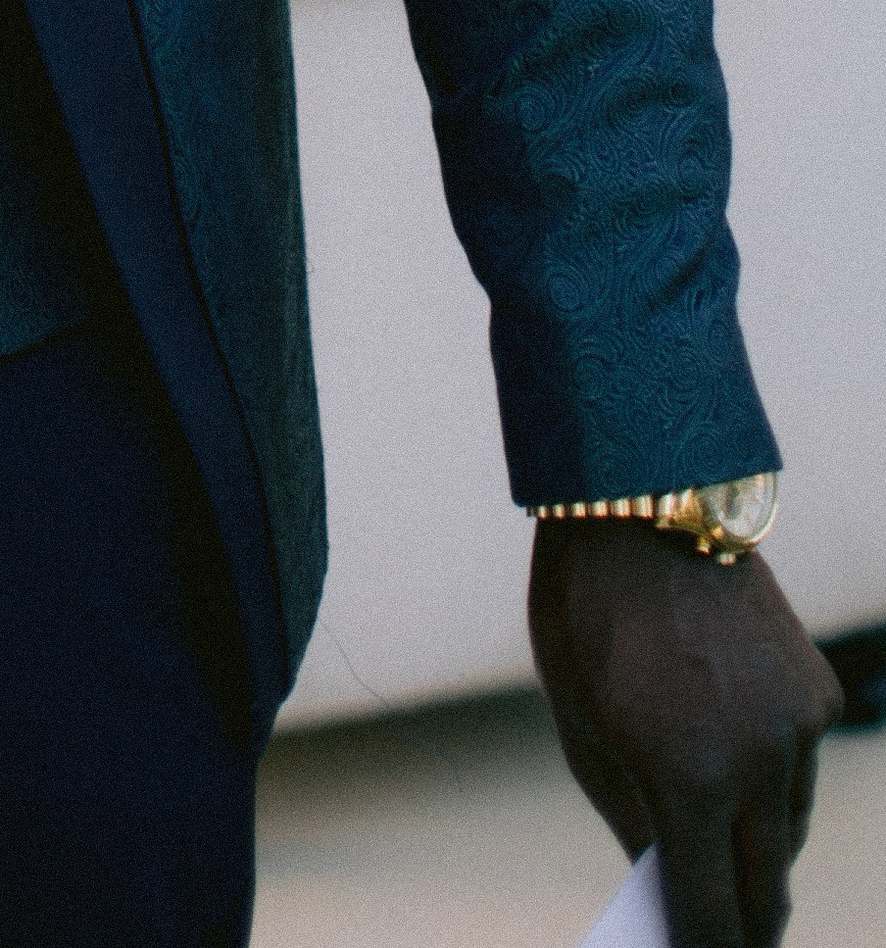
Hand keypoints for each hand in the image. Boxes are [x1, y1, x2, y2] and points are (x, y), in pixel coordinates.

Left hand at [530, 521, 839, 944]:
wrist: (646, 497)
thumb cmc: (590, 610)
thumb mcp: (582, 723)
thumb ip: (629, 817)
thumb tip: (664, 881)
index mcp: (690, 778)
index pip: (712, 913)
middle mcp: (759, 762)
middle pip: (765, 888)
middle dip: (742, 925)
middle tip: (720, 939)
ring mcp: (799, 726)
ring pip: (786, 832)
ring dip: (757, 854)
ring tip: (726, 864)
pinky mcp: (818, 690)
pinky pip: (799, 771)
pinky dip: (771, 789)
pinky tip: (737, 778)